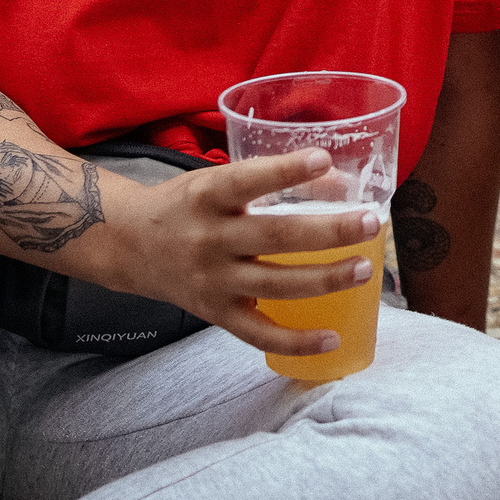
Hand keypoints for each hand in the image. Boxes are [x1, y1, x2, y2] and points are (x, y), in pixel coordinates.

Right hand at [97, 150, 381, 357]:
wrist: (128, 245)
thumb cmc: (185, 206)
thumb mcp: (215, 182)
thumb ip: (267, 181)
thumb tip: (337, 181)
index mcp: (208, 196)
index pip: (248, 180)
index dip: (286, 171)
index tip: (324, 159)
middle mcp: (210, 238)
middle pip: (276, 237)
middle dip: (329, 232)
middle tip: (371, 222)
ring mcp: (213, 280)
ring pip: (276, 285)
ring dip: (325, 279)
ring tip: (364, 270)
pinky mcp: (215, 313)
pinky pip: (259, 334)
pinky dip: (296, 340)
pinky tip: (332, 338)